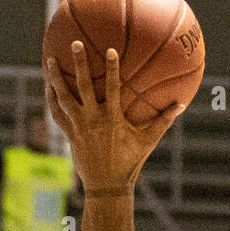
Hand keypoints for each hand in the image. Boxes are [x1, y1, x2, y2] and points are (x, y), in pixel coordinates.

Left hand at [45, 42, 183, 191]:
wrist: (106, 186)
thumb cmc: (129, 163)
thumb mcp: (148, 141)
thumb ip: (163, 121)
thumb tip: (182, 104)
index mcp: (112, 119)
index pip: (111, 88)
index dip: (110, 69)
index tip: (109, 50)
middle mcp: (92, 120)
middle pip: (81, 87)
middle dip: (78, 64)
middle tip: (74, 44)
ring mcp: (78, 127)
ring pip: (63, 98)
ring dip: (55, 78)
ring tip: (50, 60)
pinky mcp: (70, 134)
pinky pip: (57, 113)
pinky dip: (51, 99)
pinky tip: (48, 86)